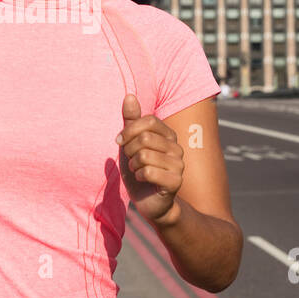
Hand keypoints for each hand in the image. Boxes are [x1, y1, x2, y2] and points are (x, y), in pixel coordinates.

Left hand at [114, 92, 182, 223]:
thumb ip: (131, 121)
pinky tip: (143, 180)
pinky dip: (139, 176)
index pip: (148, 121)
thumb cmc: (140, 169)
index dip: (129, 130)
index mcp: (168, 135)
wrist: (149, 202)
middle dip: (129, 150)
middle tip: (131, 160)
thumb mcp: (131, 143)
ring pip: (144, 155)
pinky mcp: (176, 181)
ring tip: (138, 170)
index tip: (120, 141)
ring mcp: (178, 164)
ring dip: (133, 165)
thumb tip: (129, 95)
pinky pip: (148, 171)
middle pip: (144, 138)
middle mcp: (177, 147)